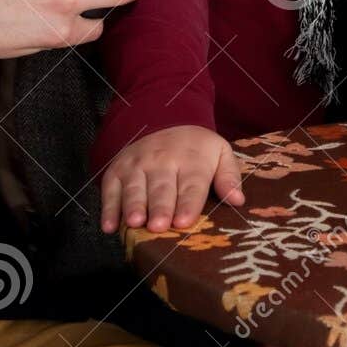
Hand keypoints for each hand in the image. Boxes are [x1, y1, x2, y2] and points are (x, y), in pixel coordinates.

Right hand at [100, 125, 245, 232]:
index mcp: (191, 159)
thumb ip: (229, 176)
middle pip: (161, 188)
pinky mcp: (117, 170)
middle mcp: (162, 160)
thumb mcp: (220, 153)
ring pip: (135, 188)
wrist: (165, 120)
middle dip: (160, 208)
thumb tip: (237, 200)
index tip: (184, 222)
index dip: (187, 204)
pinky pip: (110, 190)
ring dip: (133, 206)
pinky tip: (109, 226)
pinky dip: (108, 208)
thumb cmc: (197, 148)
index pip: (191, 184)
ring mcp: (136, 164)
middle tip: (158, 226)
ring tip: (135, 223)